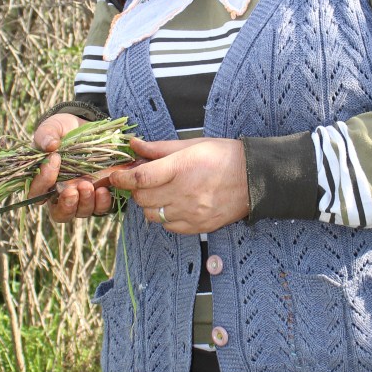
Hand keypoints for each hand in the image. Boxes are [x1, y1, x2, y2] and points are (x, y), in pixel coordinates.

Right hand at [28, 113, 114, 225]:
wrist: (89, 128)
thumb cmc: (64, 131)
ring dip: (85, 202)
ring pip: (80, 212)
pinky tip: (104, 189)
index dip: (43, 181)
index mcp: (43, 181)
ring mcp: (80, 198)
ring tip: (89, 185)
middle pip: (59, 213)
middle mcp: (60, 195)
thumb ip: (46, 134)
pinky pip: (100, 208)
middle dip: (66, 204)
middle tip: (72, 189)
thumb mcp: (53, 127)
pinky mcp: (98, 196)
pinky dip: (102, 202)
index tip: (55, 159)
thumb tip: (50, 146)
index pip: (37, 192)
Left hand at [108, 136, 248, 233]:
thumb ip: (159, 148)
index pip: (140, 178)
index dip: (122, 178)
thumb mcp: (192, 144)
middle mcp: (184, 193)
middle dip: (137, 189)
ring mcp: (191, 213)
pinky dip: (166, 217)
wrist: (255, 178)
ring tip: (162, 193)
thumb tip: (134, 144)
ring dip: (150, 205)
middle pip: (143, 198)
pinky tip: (175, 205)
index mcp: (181, 168)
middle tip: (144, 181)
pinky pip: (169, 227)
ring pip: (153, 215)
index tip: (116, 176)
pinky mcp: (198, 226)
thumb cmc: (225, 157)